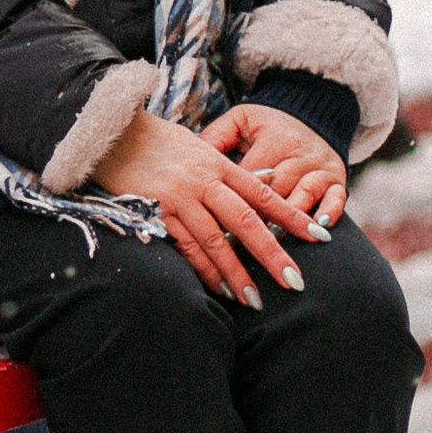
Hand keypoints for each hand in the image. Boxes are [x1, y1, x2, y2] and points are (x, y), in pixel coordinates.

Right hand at [90, 108, 322, 307]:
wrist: (111, 131)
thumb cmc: (156, 141)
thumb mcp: (198, 146)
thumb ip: (228, 168)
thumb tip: (265, 180)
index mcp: (219, 164)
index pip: (264, 194)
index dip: (293, 216)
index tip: (320, 237)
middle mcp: (204, 181)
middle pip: (246, 222)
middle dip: (273, 254)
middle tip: (295, 281)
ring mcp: (180, 197)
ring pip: (216, 241)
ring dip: (237, 273)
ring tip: (255, 301)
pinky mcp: (156, 211)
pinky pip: (184, 246)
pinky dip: (203, 269)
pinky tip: (218, 288)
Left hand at [204, 101, 348, 231]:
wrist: (311, 113)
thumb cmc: (266, 124)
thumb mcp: (240, 120)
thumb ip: (217, 137)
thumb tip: (191, 157)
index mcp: (272, 140)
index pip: (250, 176)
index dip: (233, 201)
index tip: (216, 225)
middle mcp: (298, 154)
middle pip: (276, 191)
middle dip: (258, 219)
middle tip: (240, 244)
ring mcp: (320, 167)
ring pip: (304, 196)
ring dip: (289, 222)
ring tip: (274, 242)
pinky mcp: (337, 178)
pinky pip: (337, 198)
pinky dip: (329, 214)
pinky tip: (319, 231)